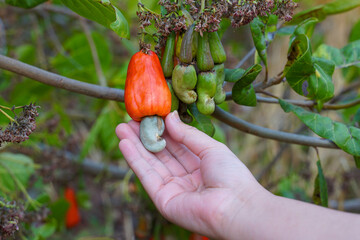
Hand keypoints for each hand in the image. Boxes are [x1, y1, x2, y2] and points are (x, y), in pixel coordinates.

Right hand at [116, 111, 265, 238]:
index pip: (177, 145)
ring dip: (135, 145)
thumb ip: (187, 134)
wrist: (236, 207)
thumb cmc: (231, 176)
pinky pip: (147, 176)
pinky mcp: (163, 200)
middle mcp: (185, 177)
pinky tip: (124, 144)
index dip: (163, 130)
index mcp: (200, 165)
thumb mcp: (210, 147)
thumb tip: (169, 116)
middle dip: (145, 136)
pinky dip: (135, 160)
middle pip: (161, 154)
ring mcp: (173, 189)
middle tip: (129, 120)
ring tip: (121, 127)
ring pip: (151, 163)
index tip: (149, 115)